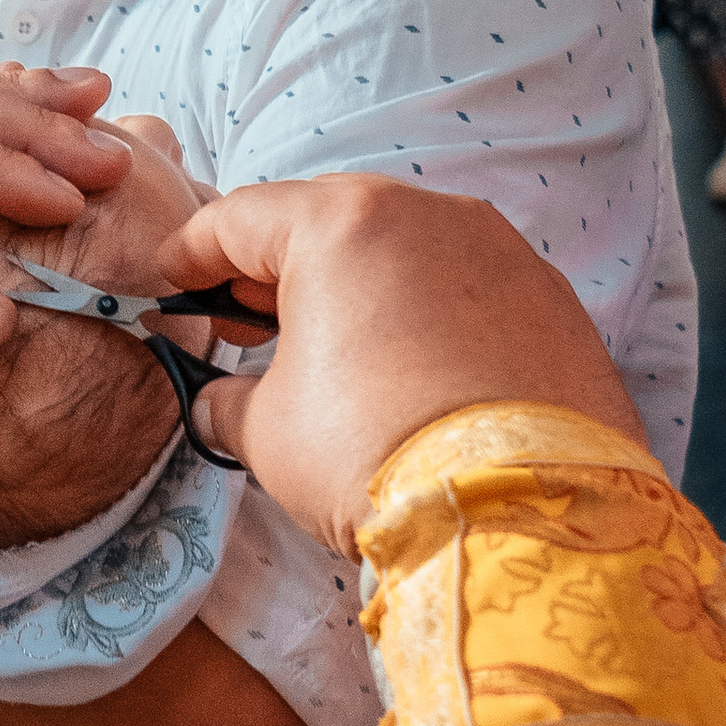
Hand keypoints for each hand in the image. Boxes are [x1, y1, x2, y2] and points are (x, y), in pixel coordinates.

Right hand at [151, 173, 640, 553]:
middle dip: (280, 265)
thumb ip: (230, 401)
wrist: (516, 513)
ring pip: (407, 247)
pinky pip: (470, 289)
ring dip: (362, 287)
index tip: (173, 281)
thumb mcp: (269, 433)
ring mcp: (501, 250)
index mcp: (341, 224)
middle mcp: (428, 213)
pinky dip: (432, 315)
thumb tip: (219, 404)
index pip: (240, 217)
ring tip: (337, 348)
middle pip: (328, 217)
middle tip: (249, 321)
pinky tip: (417, 370)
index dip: (193, 252)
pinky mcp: (551, 298)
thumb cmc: (374, 457)